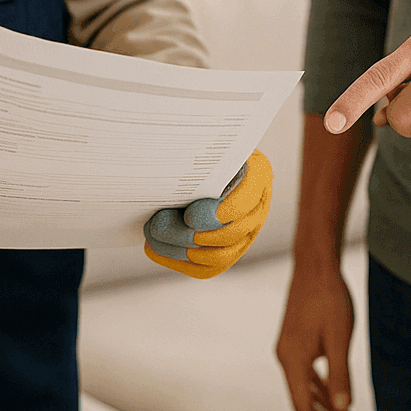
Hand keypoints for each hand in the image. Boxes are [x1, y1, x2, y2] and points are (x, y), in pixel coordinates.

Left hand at [143, 150, 272, 278]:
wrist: (202, 160)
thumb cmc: (201, 145)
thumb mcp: (203, 141)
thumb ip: (195, 151)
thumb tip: (174, 174)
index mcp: (258, 175)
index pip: (248, 199)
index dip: (221, 212)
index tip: (190, 215)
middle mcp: (258, 207)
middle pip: (230, 234)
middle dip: (187, 233)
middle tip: (155, 224)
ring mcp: (246, 233)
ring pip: (218, 256)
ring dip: (179, 250)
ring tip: (151, 236)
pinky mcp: (229, 251)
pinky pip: (207, 268)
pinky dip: (178, 262)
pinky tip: (154, 250)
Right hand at [276, 264, 355, 410]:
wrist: (315, 266)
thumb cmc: (329, 299)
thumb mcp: (340, 339)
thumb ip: (340, 375)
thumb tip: (343, 408)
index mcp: (293, 359)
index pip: (302, 405)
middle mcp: (286, 357)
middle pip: (301, 399)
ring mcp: (289, 349)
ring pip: (303, 387)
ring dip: (324, 404)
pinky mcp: (295, 341)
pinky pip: (305, 373)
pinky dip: (320, 386)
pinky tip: (335, 392)